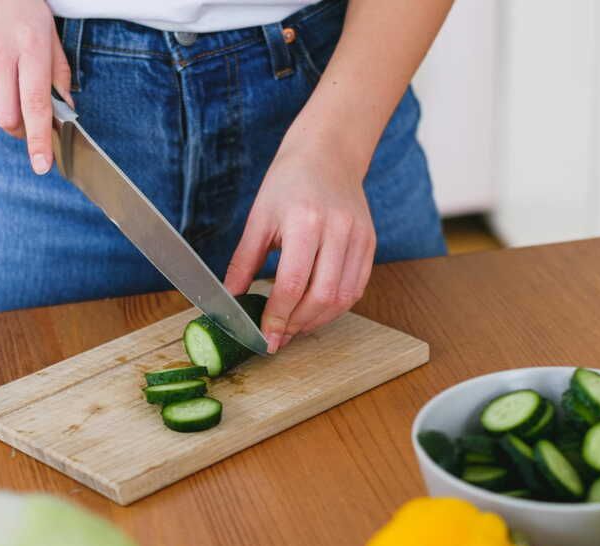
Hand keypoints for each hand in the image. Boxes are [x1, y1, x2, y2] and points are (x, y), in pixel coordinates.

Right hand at [0, 0, 72, 174]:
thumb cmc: (16, 1)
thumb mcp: (47, 29)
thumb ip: (58, 70)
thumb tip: (65, 106)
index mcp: (30, 47)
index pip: (35, 105)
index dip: (39, 140)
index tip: (41, 165)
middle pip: (7, 117)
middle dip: (18, 127)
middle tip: (25, 120)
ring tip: (2, 78)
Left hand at [224, 136, 376, 353]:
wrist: (327, 154)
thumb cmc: (288, 183)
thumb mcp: (258, 218)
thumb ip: (244, 262)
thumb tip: (229, 299)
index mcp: (304, 221)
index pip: (292, 284)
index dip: (277, 318)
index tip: (266, 338)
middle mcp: (337, 230)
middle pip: (322, 296)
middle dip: (298, 324)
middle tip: (279, 336)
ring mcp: (359, 237)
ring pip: (344, 298)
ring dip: (318, 320)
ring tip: (295, 326)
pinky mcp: (370, 243)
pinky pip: (357, 288)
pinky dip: (336, 307)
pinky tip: (316, 310)